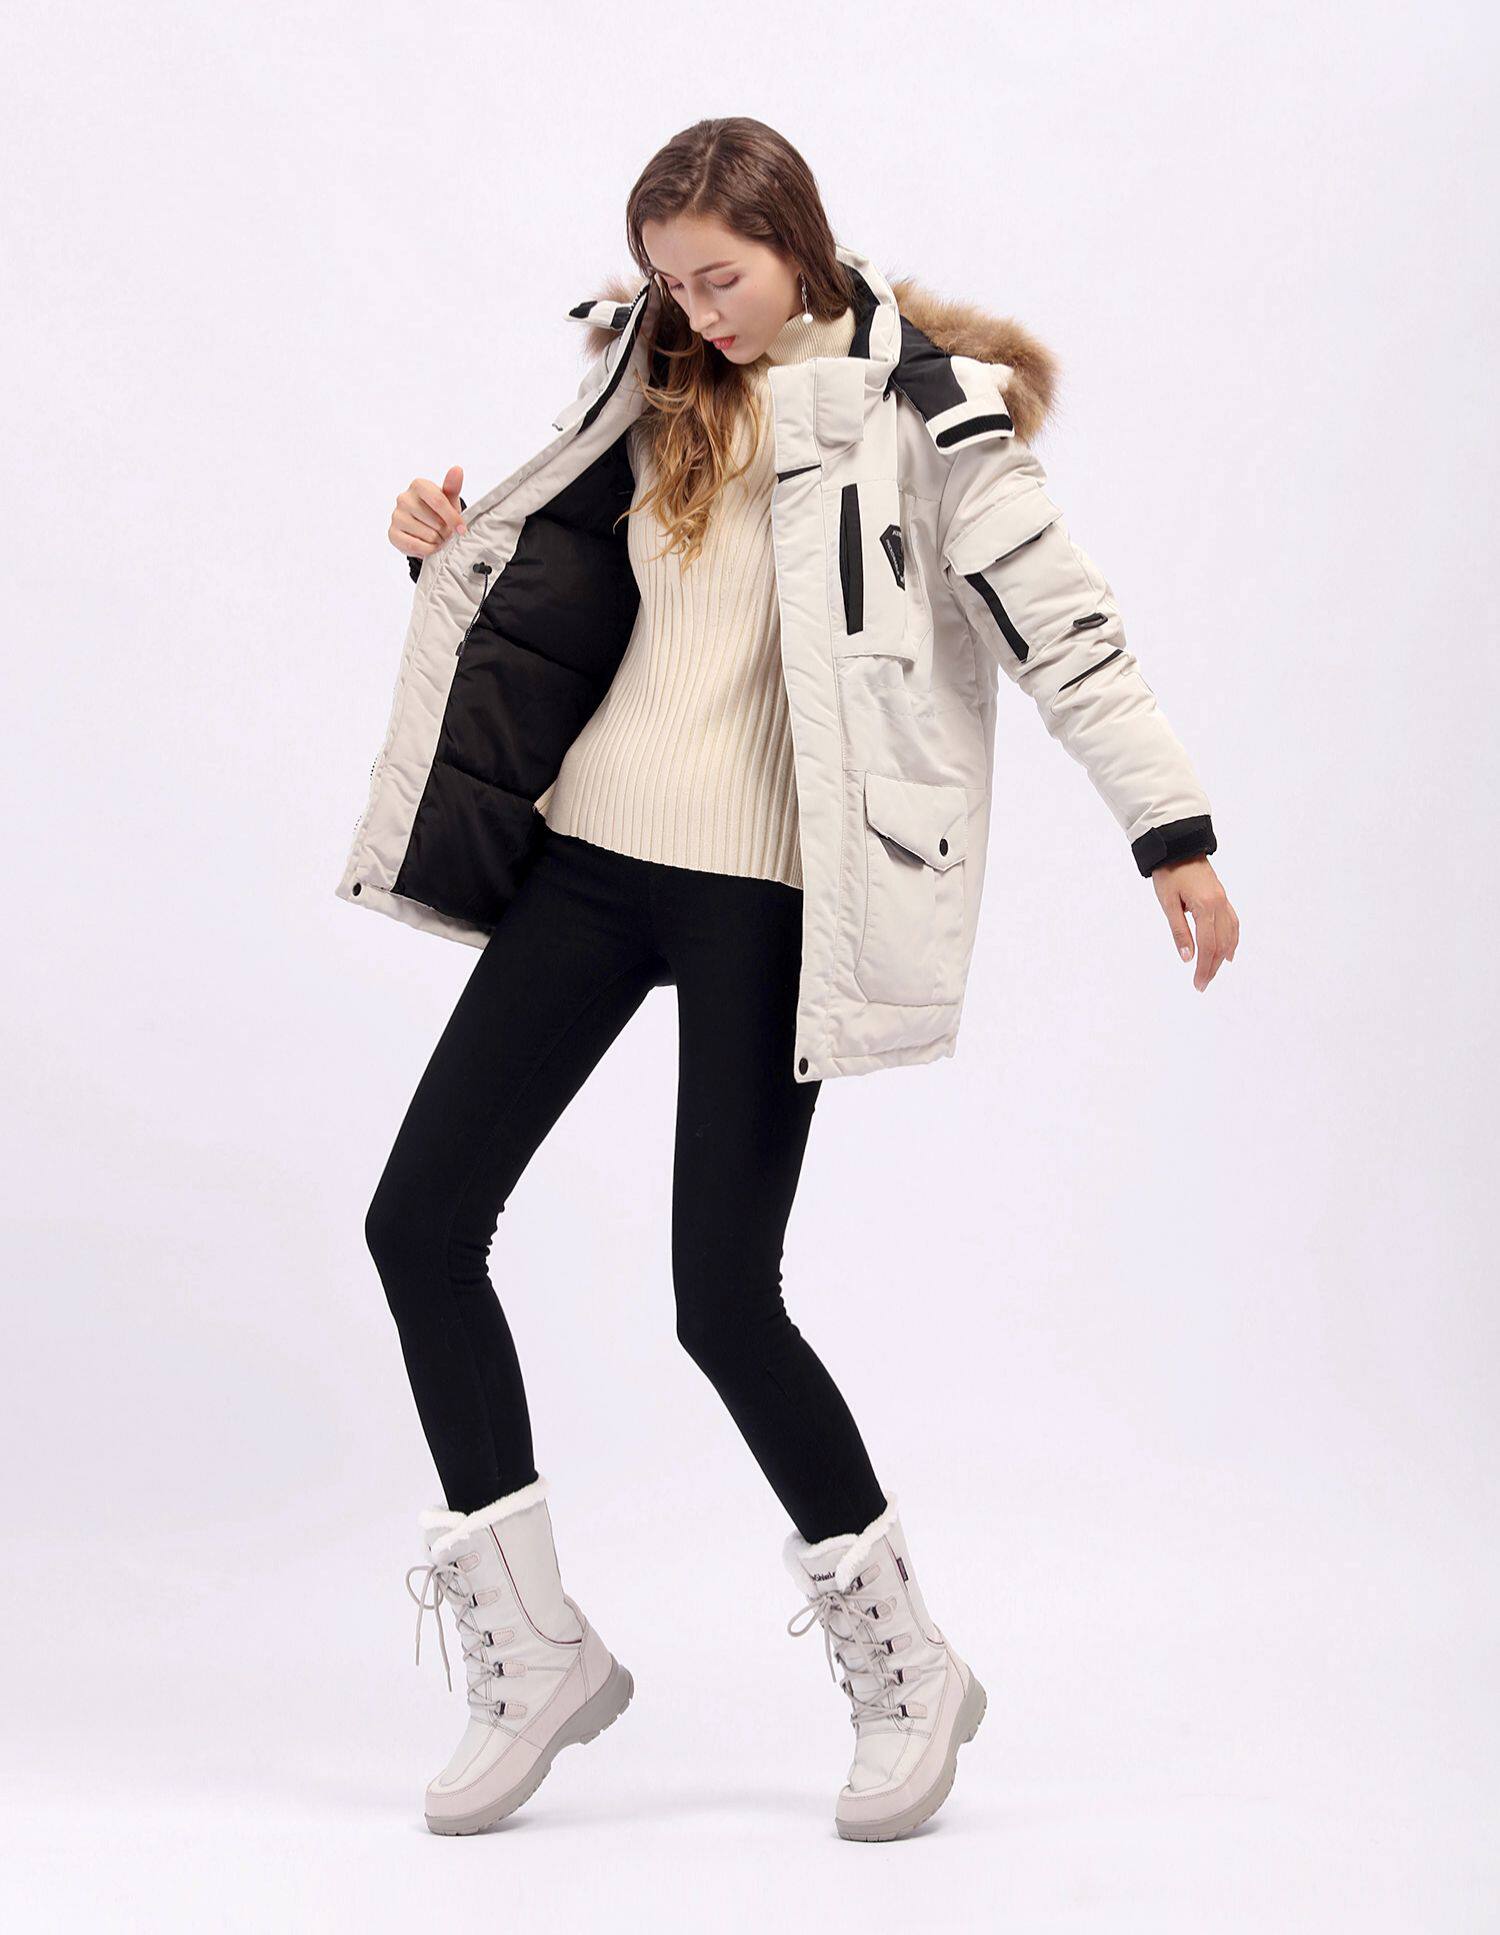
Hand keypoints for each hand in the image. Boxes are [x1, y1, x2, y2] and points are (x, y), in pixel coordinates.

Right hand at [390, 465, 465, 558]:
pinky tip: (430, 545)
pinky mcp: (393, 534)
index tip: (461, 529)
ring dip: (438, 541)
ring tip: (437, 537)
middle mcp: (404, 498)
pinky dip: (428, 550)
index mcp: (418, 485)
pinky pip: (417, 547)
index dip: (453, 518)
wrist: (425, 526)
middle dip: (446, 531)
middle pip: (436, 522)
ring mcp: (396, 516)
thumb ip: (453, 485)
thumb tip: (457, 470)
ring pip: (428, 536)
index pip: (439, 502)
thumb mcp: (448, 498)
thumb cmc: (439, 510)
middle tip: (445, 531)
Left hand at [1153, 855, 1236, 990]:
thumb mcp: (1168, 903)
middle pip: (1221, 945)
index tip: (1198, 984)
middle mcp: (1220, 905)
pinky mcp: (1222, 897)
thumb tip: (1187, 957)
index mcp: (1206, 907)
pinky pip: (1233, 923)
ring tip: (1213, 972)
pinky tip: (1229, 951)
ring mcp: (1224, 901)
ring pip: (1230, 935)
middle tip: (1202, 984)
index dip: (1204, 968)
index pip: (1208, 946)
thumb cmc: (1169, 873)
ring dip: (1223, 956)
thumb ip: (1179, 931)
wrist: (1178, 846)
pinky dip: (1232, 940)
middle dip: (1213, 967)